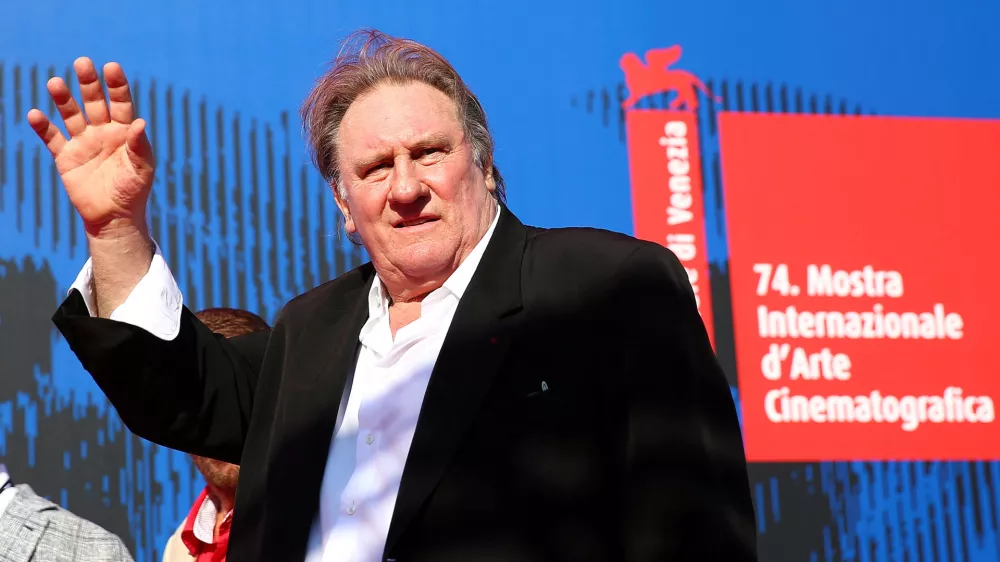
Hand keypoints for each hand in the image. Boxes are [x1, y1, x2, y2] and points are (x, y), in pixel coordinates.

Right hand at [27, 58, 154, 237]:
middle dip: (89, 84)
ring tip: (54, 82)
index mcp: (125, 132)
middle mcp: (103, 132)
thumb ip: (140, 146)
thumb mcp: (142, 169)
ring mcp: (83, 142)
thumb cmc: (133, 192)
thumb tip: (141, 123)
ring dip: (63, 99)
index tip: (112, 67)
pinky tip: (35, 114)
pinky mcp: (66, 157)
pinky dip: (43, 127)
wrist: (114, 217)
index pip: (121, 104)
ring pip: (71, 115)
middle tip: (82, 63)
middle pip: (95, 102)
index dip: (117, 86)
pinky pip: (52, 138)